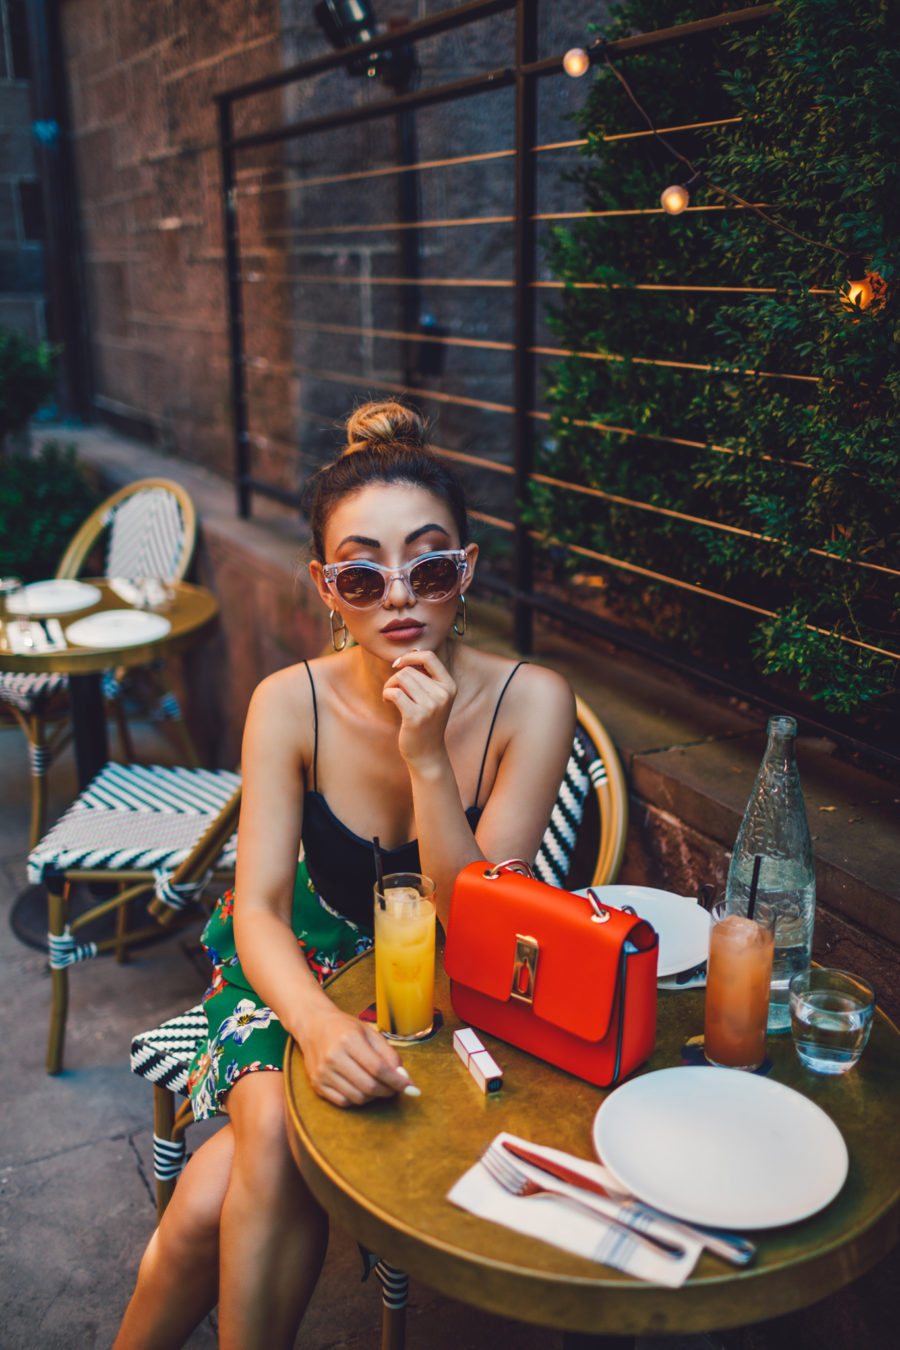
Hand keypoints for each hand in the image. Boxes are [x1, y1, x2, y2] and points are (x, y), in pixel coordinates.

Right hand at [298, 1003, 412, 1107]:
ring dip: (374, 1096)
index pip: (378, 1068)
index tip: (411, 1088)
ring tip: (379, 1086)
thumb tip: (404, 1077)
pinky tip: (362, 1088)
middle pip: (368, 1086)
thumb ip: (388, 1054)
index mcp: (349, 1040)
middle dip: (388, 1091)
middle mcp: (333, 1057)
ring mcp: (323, 1072)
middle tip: (395, 1088)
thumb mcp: (370, 1032)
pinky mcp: (316, 1084)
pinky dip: (357, 1099)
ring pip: (357, 1097)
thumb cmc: (344, 1027)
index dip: (397, 1081)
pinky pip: (343, 1102)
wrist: (313, 1025)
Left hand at [382, 649, 456, 765]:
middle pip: (409, 669)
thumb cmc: (426, 723)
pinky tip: (387, 701)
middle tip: (393, 691)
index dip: (410, 656)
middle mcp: (443, 694)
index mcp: (450, 686)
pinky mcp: (416, 716)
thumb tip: (410, 653)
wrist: (428, 754)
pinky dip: (387, 694)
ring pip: (401, 678)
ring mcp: (431, 706)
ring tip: (390, 696)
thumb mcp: (434, 698)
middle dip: (395, 677)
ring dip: (390, 685)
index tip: (398, 664)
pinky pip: (394, 692)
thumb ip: (426, 677)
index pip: (429, 656)